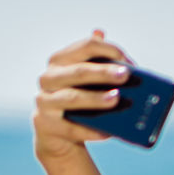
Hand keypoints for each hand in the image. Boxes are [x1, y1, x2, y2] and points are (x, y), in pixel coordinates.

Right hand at [33, 30, 133, 161]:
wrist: (58, 135)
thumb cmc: (78, 100)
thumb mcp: (86, 80)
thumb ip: (97, 61)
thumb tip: (107, 39)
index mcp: (60, 61)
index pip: (86, 46)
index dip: (109, 50)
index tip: (128, 62)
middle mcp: (49, 78)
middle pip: (78, 72)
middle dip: (103, 72)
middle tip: (125, 75)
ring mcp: (45, 101)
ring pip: (73, 98)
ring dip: (95, 98)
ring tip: (116, 99)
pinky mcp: (46, 125)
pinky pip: (71, 128)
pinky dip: (90, 130)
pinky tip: (107, 131)